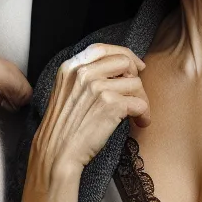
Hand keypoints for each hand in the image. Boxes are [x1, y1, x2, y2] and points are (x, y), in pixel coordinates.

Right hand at [22, 44, 149, 201]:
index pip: (102, 48)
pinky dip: (144, 115)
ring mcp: (96, 87)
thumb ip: (84, 76)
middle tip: (135, 95)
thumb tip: (118, 70)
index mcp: (69, 67)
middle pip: (124, 61)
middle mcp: (82, 73)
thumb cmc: (63, 128)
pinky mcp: (111, 105)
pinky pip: (141, 103)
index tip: (135, 67)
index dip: (123, 55)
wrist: (56, 153)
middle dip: (135, 78)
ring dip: (141, 100)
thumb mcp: (65, 92)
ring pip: (135, 83)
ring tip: (137, 115)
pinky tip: (139, 123)